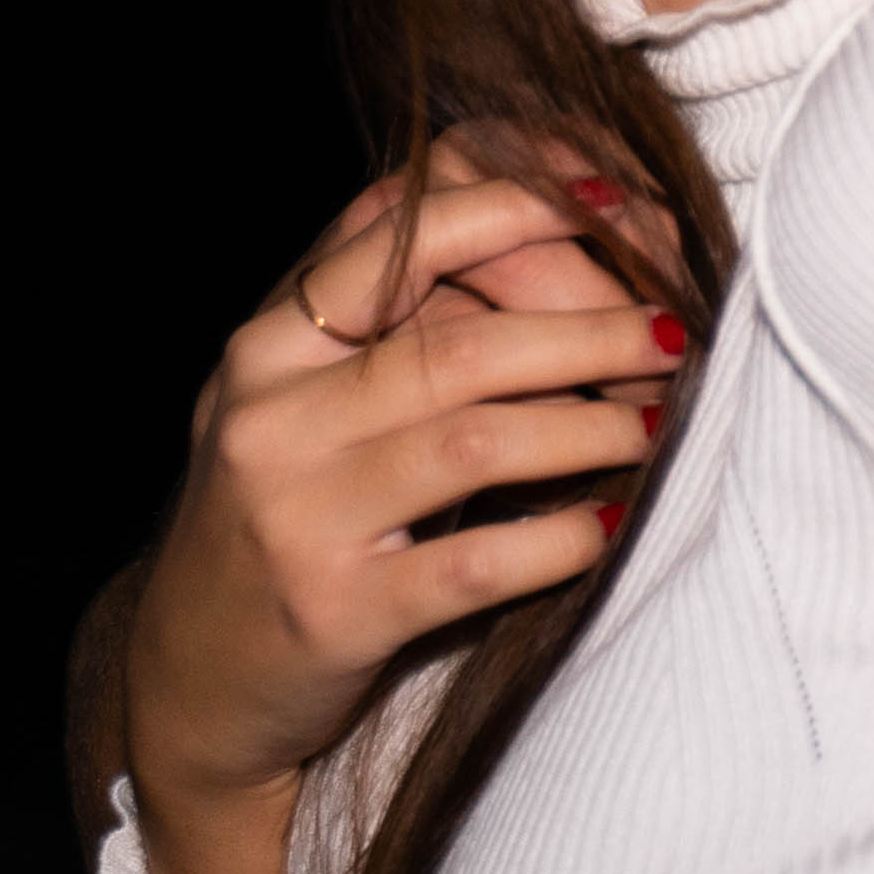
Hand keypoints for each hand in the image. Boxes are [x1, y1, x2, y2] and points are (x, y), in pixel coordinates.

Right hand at [115, 143, 676, 873]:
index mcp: (267, 349)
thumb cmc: (285, 510)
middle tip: (676, 332)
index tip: (615, 206)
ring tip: (660, 422)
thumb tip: (519, 198)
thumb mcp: (302, 394)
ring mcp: (299, 516)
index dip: (510, 212)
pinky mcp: (338, 610)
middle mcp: (271, 419)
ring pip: (476, 442)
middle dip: (589, 333)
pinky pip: (477, 563)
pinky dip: (558, 540)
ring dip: (592, 430)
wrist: (197, 675)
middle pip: (459, 348)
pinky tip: (610, 527)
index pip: (390, 244)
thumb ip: (384, 307)